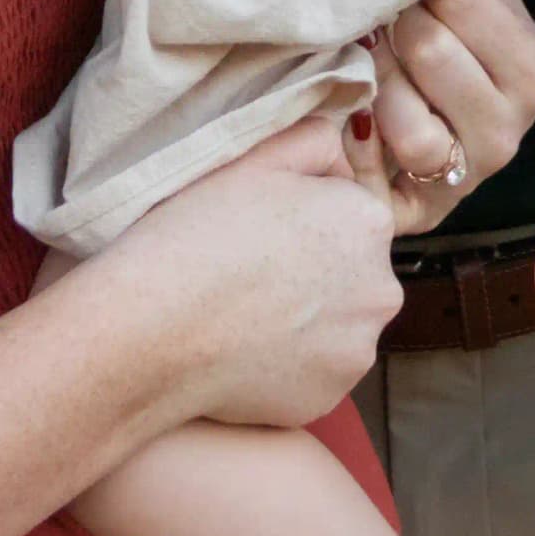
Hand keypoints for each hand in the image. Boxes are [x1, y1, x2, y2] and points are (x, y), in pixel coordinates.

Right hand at [107, 122, 401, 428]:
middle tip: (248, 270)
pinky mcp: (330, 396)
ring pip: (336, 324)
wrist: (153, 328)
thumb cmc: (196, 234)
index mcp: (367, 221)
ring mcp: (358, 349)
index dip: (301, 215)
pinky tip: (244, 350)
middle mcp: (381, 288)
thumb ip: (312, 139)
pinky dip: (289, 364)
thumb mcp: (254, 159)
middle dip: (313, 269)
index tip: (258, 227)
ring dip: (304, 319)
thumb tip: (340, 142)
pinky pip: (315, 370)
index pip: (347, 210)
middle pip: (350, 270)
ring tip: (243, 313)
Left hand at [356, 0, 534, 232]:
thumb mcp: (466, 9)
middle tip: (377, 21)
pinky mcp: (430, 210)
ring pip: (415, 115)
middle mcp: (514, 124)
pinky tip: (361, 113)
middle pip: (433, 47)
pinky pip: (392, 164)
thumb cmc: (437, 65)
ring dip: (379, 81)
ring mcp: (473, 171)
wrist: (402, 155)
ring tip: (369, 64)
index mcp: (531, 65)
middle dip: (393, 28)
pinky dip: (370, 130)